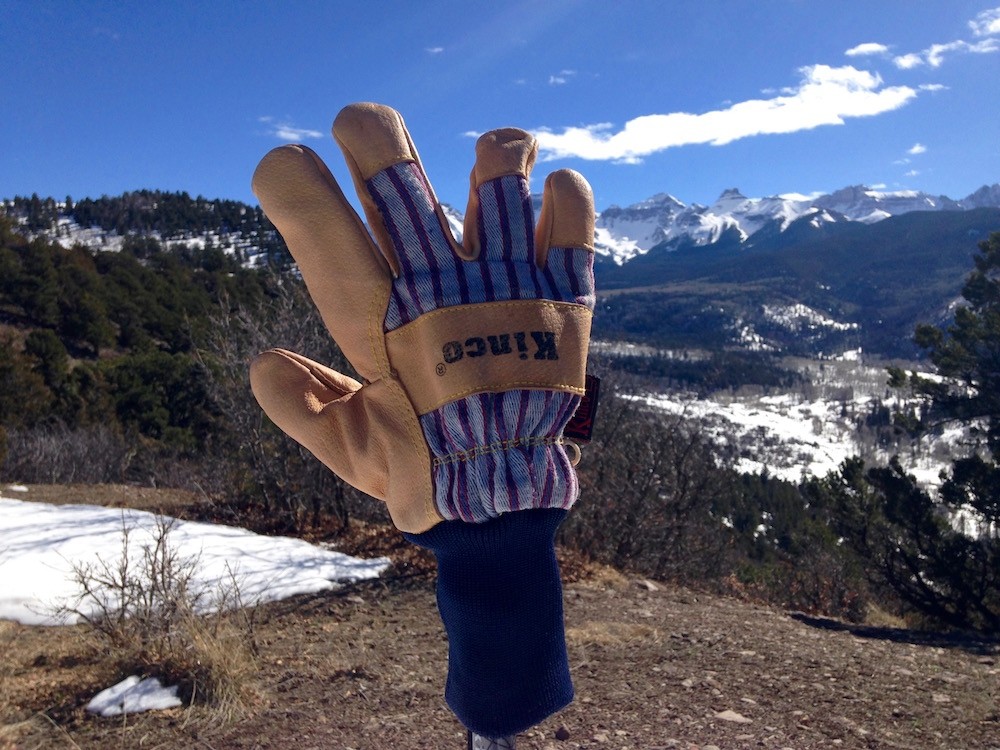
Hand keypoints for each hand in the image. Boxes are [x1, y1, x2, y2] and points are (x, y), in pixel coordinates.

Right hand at [249, 103, 594, 532]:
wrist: (509, 500)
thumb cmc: (422, 472)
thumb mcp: (348, 449)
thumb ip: (300, 407)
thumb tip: (262, 360)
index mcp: (378, 325)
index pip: (320, 229)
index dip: (291, 181)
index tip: (283, 166)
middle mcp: (439, 291)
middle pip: (396, 179)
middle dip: (370, 133)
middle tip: (361, 128)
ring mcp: (505, 288)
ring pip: (499, 182)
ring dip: (496, 154)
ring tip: (494, 154)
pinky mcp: (562, 299)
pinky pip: (571, 226)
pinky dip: (567, 198)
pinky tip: (555, 193)